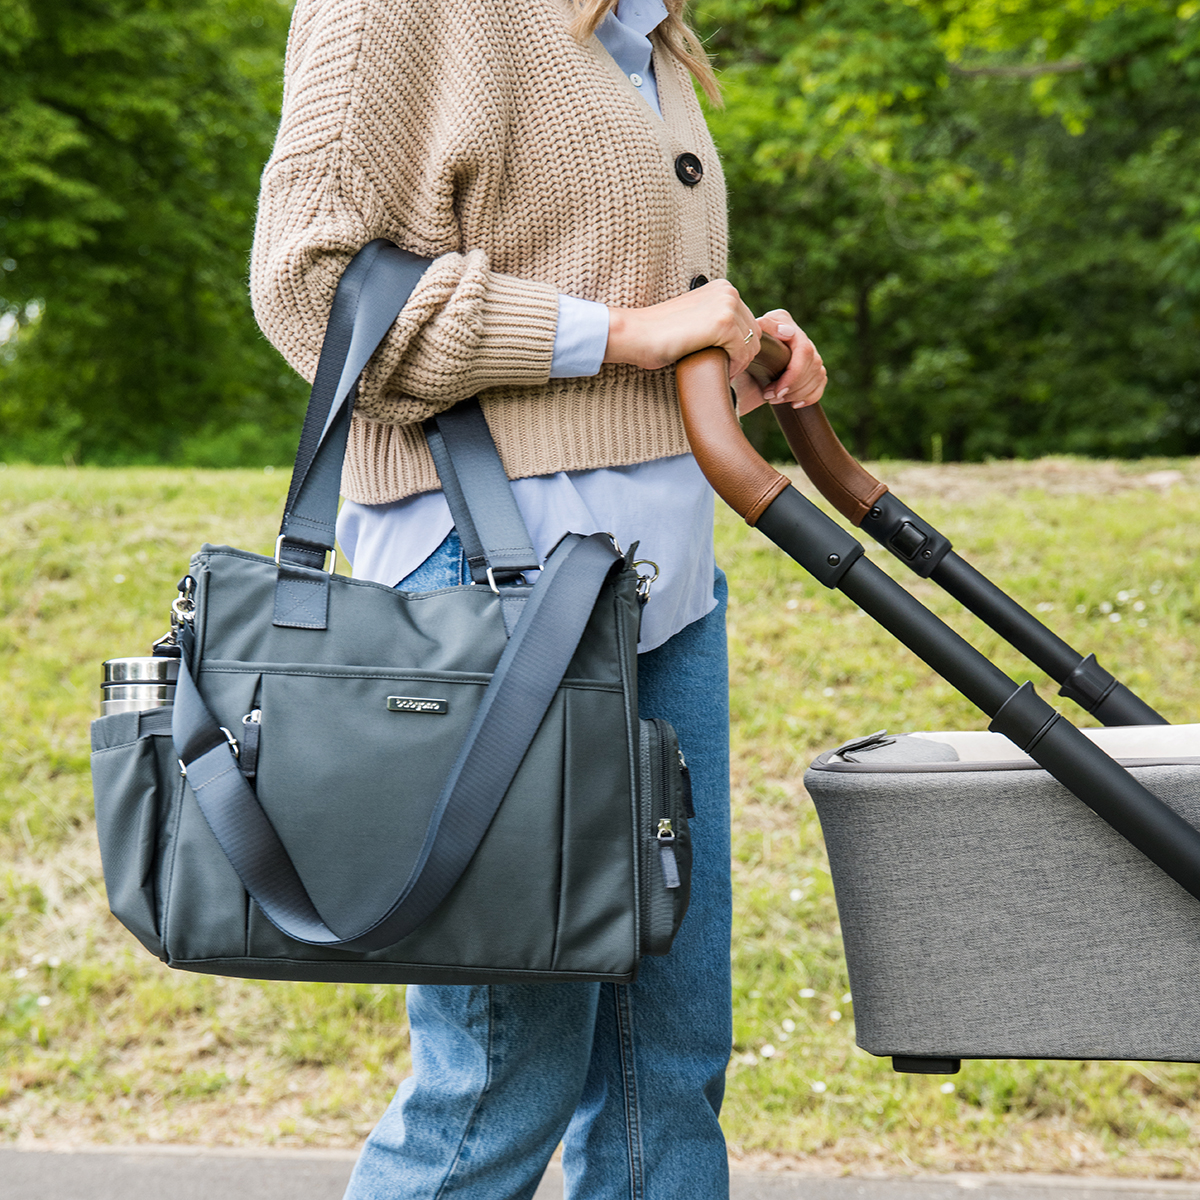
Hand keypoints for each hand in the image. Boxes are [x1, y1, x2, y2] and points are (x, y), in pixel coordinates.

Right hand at [604, 280, 762, 378]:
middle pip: (754, 332)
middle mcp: (728, 291)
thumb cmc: (659, 332)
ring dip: (740, 362)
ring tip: (722, 372)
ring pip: (752, 343)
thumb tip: (736, 342)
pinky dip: (735, 366)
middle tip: (726, 371)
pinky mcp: (723, 324)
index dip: (740, 346)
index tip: (725, 361)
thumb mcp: (695, 318)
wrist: (637, 333)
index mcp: (722, 288)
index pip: (747, 321)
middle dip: (743, 355)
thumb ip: (715, 320)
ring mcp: (727, 305)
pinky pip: (743, 352)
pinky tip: (720, 371)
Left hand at [731, 309, 826, 416]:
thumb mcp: (742, 343)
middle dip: (793, 386)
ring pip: (818, 374)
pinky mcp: (809, 368)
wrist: (731, 371)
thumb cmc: (732, 356)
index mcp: (782, 322)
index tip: (773, 391)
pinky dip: (810, 396)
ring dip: (798, 393)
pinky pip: (821, 382)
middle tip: (771, 397)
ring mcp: (807, 351)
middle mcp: (798, 334)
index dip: (793, 374)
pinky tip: (794, 403)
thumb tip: (786, 333)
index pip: (804, 350)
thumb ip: (762, 332)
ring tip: (775, 399)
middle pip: (813, 364)